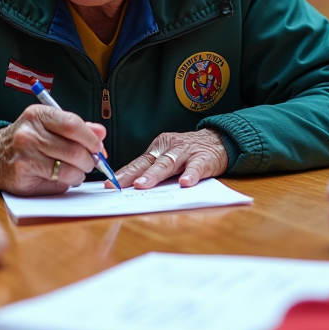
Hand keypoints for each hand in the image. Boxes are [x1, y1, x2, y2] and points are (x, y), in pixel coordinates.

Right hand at [0, 105, 106, 195]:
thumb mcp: (48, 126)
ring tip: (77, 171)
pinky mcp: (23, 173)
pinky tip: (65, 178)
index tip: (98, 147)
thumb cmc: (27, 141)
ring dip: (80, 173)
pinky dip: (68, 181)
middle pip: (74, 149)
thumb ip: (76, 129)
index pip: (73, 124)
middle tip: (91, 163)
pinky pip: (58, 181)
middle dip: (89, 160)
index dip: (91, 139)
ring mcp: (25, 154)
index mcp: (38, 115)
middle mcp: (30, 132)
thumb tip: (101, 133)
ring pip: (69, 168)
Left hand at [113, 129, 228, 189]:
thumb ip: (154, 170)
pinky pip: (196, 167)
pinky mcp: (203, 158)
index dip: (123, 174)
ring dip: (154, 175)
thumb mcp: (168, 157)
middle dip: (133, 175)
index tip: (109, 185)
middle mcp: (169, 148)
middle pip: (149, 163)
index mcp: (158, 148)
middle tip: (120, 185)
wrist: (219, 140)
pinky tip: (184, 183)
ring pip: (168, 164)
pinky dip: (190, 175)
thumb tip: (131, 189)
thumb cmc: (188, 153)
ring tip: (143, 185)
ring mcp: (186, 152)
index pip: (137, 163)